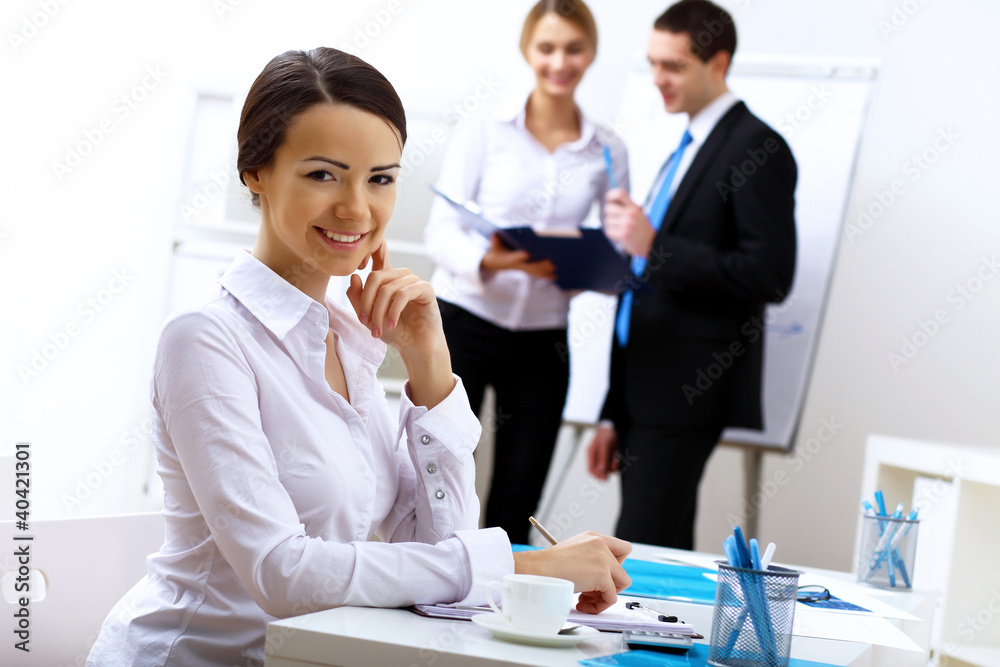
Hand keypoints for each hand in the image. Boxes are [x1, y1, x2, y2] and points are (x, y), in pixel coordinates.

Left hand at [347, 242, 452, 407]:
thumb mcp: (370, 317)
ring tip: (378, 330)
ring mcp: (414, 281)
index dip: (362, 289)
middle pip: (376, 277)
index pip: (370, 271)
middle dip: (367, 302)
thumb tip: (353, 277)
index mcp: (388, 279)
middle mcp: (401, 276)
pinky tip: (391, 325)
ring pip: (388, 288)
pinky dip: (393, 311)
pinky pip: (404, 293)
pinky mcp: (426, 289)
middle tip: (365, 323)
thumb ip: (358, 298)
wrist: (416, 347)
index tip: (361, 317)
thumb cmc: (395, 332)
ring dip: (380, 311)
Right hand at [481, 234, 555, 279]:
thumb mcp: (494, 243)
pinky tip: (555, 276)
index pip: (515, 257)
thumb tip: (496, 233)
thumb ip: (495, 238)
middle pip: (529, 267)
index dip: (520, 256)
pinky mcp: (527, 270)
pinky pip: (537, 274)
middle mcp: (517, 265)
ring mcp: (522, 268)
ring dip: (545, 271)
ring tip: (556, 268)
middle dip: (540, 265)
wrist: (495, 262)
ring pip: (535, 272)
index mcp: (509, 259)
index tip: (527, 254)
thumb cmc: (497, 249)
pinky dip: (546, 276)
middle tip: (551, 262)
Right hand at [513, 531, 631, 613]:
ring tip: (584, 598)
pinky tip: (581, 603)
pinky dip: (599, 606)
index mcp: (594, 537)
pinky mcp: (602, 575)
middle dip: (609, 583)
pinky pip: (612, 598)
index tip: (602, 576)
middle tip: (590, 590)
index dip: (616, 565)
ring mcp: (603, 559)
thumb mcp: (574, 554)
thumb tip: (604, 580)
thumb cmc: (548, 565)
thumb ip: (592, 560)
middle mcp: (601, 544)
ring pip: (622, 584)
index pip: (622, 549)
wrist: (537, 569)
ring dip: (605, 595)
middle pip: (623, 569)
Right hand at [586, 425, 619, 480]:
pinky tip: (618, 459)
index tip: (605, 478)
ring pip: (607, 469)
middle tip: (614, 468)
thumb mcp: (604, 445)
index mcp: (591, 454)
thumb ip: (603, 458)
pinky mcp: (609, 458)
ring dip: (612, 468)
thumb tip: (601, 470)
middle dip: (607, 472)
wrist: (612, 429)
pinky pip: (612, 466)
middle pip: (599, 471)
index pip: (591, 469)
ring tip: (617, 461)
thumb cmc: (606, 435)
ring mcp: (602, 458)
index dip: (597, 475)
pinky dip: (615, 466)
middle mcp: (596, 457)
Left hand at [603, 189, 655, 257]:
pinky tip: (620, 235)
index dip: (611, 195)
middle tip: (618, 220)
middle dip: (610, 215)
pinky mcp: (623, 234)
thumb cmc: (641, 227)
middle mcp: (631, 213)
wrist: (649, 243)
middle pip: (608, 208)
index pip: (620, 193)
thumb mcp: (638, 213)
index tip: (609, 200)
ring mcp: (627, 223)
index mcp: (634, 206)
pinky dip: (612, 234)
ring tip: (621, 229)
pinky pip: (608, 231)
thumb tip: (611, 200)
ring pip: (607, 221)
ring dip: (612, 226)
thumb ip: (626, 206)